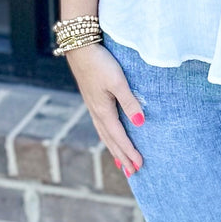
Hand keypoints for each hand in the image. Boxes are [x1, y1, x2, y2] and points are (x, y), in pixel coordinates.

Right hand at [65, 43, 145, 177]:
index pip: (119, 137)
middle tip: (132, 173)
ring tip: (121, 163)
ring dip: (114, 149)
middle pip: (111, 141)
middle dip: (122, 157)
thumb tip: (140, 122)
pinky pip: (101, 126)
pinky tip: (110, 137)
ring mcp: (93, 107)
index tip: (139, 166)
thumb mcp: (118, 81)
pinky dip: (108, 137)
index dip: (129, 152)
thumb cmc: (101, 63)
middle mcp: (97, 112)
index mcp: (103, 111)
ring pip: (105, 135)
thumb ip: (129, 101)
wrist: (80, 48)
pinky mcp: (92, 100)